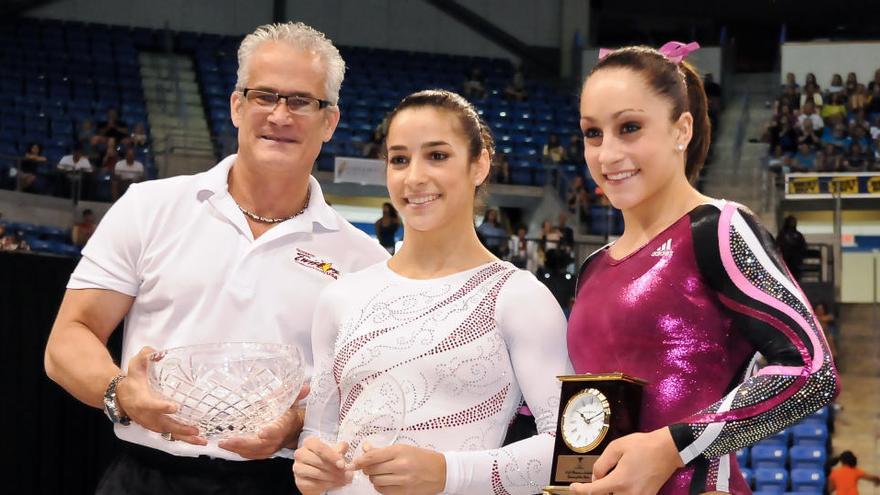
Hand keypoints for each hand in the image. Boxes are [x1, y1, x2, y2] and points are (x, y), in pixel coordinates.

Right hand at [116, 346, 205, 444]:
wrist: (120, 396)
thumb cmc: (132, 380)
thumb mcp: (134, 365)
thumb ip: (145, 356)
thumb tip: (160, 353)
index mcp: (141, 400)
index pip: (150, 405)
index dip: (161, 407)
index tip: (174, 407)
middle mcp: (147, 415)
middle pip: (164, 424)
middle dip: (180, 428)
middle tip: (195, 430)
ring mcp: (152, 423)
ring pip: (169, 433)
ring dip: (185, 437)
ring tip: (201, 440)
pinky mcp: (157, 427)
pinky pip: (171, 435)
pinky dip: (184, 439)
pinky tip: (198, 441)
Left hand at [218, 383, 309, 458]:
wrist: (294, 429)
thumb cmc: (289, 413)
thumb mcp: (292, 400)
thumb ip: (295, 392)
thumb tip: (306, 386)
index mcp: (284, 425)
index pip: (278, 429)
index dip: (271, 432)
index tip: (262, 432)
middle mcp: (277, 438)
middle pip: (260, 444)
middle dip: (243, 443)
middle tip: (227, 441)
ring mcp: (269, 447)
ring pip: (253, 451)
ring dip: (237, 449)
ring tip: (222, 443)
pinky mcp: (262, 452)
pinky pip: (250, 454)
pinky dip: (239, 452)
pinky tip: (228, 447)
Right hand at [293, 437, 351, 494]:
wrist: (318, 476)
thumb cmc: (326, 460)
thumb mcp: (334, 452)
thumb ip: (341, 448)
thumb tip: (344, 446)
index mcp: (309, 443)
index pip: (320, 447)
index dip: (332, 456)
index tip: (342, 464)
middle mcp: (301, 454)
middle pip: (318, 461)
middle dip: (335, 469)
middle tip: (347, 474)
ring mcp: (298, 468)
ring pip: (316, 473)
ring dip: (333, 477)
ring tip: (344, 479)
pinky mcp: (299, 481)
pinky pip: (314, 484)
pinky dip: (327, 484)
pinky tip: (335, 484)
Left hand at [352, 443, 445, 494]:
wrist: (442, 471)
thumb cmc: (424, 458)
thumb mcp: (404, 448)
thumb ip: (383, 450)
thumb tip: (366, 449)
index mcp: (400, 451)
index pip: (373, 456)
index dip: (360, 460)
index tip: (355, 462)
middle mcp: (401, 466)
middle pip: (372, 470)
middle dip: (367, 469)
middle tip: (369, 466)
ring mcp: (403, 480)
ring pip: (376, 481)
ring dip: (373, 478)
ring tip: (379, 474)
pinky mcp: (404, 492)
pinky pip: (383, 491)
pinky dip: (380, 487)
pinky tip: (385, 482)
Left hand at [568, 427, 682, 494]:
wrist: (668, 450)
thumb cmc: (643, 445)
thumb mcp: (616, 447)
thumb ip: (601, 464)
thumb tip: (595, 477)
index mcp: (619, 481)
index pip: (593, 492)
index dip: (580, 490)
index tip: (574, 487)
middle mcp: (628, 493)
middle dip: (597, 490)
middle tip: (595, 479)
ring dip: (609, 491)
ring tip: (611, 478)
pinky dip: (620, 492)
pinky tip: (620, 482)